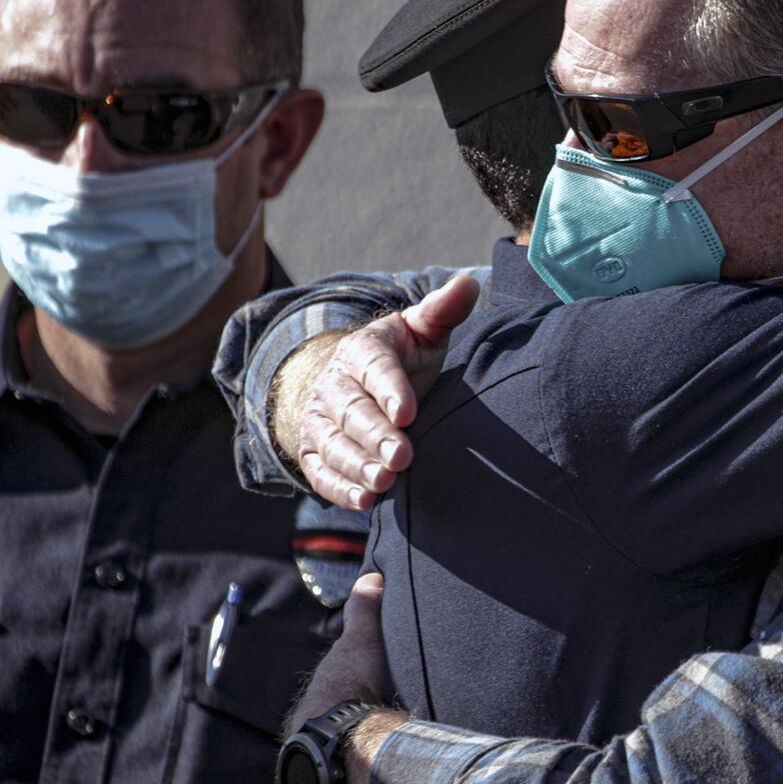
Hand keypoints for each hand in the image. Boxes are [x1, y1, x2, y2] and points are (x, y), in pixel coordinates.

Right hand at [272, 274, 481, 510]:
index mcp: (362, 350)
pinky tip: (364, 500)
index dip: (390, 389)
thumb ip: (442, 311)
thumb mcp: (419, 331)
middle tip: (401, 457)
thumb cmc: (399, 358)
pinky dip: (339, 488)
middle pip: (351, 412)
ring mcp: (320, 419)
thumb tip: (469, 282)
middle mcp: (334, 384)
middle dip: (375, 435)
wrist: (348, 381)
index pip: (374, 368)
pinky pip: (320, 471)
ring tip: (383, 482)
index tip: (408, 411)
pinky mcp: (313, 450)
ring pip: (333, 443)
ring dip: (356, 465)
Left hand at [290, 571, 405, 783]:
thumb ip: (365, 613)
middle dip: (324, 763)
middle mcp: (298, 758)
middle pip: (310, 760)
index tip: (347, 721)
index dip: (331, 718)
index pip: (315, 717)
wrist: (344, 750)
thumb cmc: (349, 696)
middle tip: (349, 764)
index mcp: (306, 719)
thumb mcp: (361, 645)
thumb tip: (371, 576)